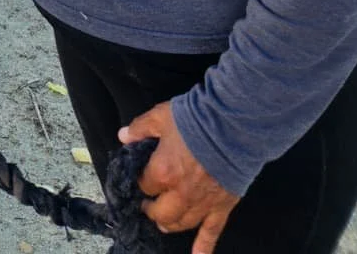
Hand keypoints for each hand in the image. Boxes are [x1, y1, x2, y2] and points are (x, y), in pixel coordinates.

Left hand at [119, 104, 239, 253]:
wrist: (232, 125)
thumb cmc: (196, 118)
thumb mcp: (161, 116)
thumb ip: (140, 128)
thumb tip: (124, 136)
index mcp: (162, 172)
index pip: (144, 186)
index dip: (141, 181)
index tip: (141, 176)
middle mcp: (180, 194)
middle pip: (160, 213)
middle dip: (151, 209)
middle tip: (148, 203)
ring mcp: (201, 204)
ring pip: (181, 224)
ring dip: (169, 224)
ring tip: (163, 222)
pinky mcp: (221, 207)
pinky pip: (211, 232)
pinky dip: (204, 247)